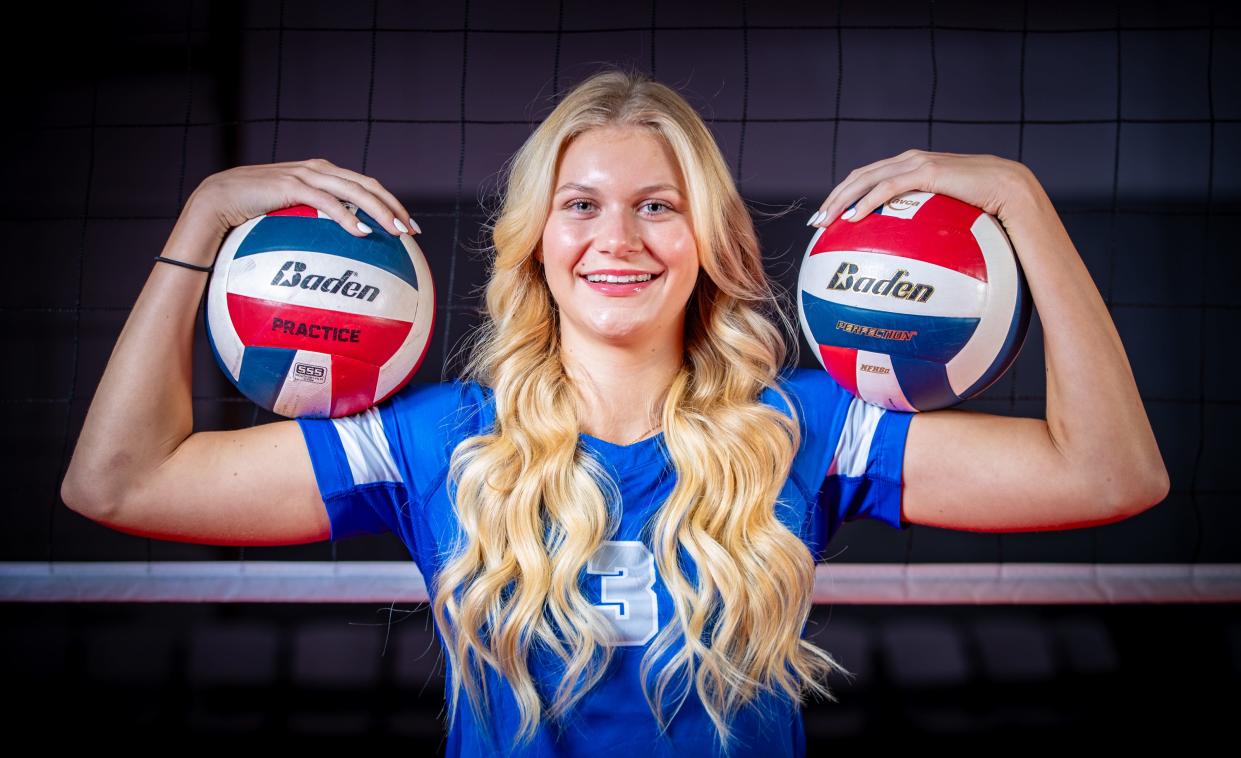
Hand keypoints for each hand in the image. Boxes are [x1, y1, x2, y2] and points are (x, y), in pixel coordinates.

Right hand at [188, 158, 420, 239]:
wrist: (217, 201)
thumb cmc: (252, 214)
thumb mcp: (291, 217)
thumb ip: (315, 224)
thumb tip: (339, 253)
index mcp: (323, 173)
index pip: (366, 185)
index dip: (391, 203)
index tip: (409, 225)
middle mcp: (319, 169)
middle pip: (368, 185)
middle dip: (394, 207)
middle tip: (412, 230)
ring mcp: (305, 175)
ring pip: (354, 190)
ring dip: (379, 210)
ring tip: (396, 231)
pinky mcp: (290, 185)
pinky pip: (326, 202)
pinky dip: (346, 216)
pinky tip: (361, 232)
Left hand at [808, 149, 1034, 228]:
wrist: (1013, 192)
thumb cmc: (987, 210)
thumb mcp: (948, 217)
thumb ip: (928, 225)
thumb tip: (914, 257)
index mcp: (914, 167)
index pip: (870, 177)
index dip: (846, 193)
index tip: (828, 216)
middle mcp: (911, 160)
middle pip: (861, 175)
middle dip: (834, 197)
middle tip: (816, 221)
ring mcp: (918, 162)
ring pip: (867, 178)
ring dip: (842, 199)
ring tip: (825, 222)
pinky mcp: (927, 171)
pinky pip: (888, 187)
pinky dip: (867, 201)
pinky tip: (852, 219)